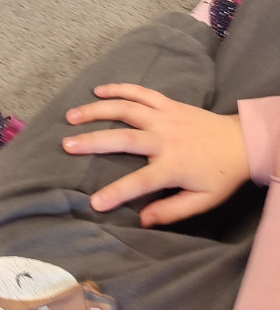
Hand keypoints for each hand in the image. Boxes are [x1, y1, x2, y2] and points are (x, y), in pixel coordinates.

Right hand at [62, 84, 250, 226]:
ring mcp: (165, 117)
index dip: (116, 192)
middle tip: (67, 145)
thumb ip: (172, 212)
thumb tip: (142, 220)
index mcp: (173, 166)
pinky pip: (140, 92)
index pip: (139, 182)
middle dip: (93, 142)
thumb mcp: (203, 201)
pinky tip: (98, 90)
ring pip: (126, 109)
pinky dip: (119, 88)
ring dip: (97, 110)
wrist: (242, 142)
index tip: (94, 203)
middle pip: (123, 138)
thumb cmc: (221, 175)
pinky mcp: (168, 103)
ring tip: (72, 116)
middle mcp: (165, 138)